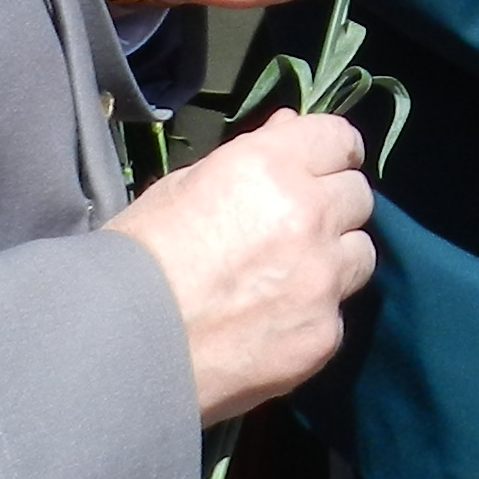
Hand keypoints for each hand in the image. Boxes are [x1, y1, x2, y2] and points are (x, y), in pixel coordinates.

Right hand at [106, 109, 378, 424]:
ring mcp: (322, 280)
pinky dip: (313, 313)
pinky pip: (335, 312)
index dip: (332, 151)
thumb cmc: (135, 259)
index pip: (340, 139)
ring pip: (360, 255)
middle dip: (333, 205)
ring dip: (334, 258)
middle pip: (358, 197)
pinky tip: (271, 324)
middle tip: (298, 225)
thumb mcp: (182, 187)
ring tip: (289, 276)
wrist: (119, 349)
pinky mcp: (323, 335)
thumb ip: (250, 157)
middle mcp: (309, 216)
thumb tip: (290, 130)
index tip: (325, 165)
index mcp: (270, 167)